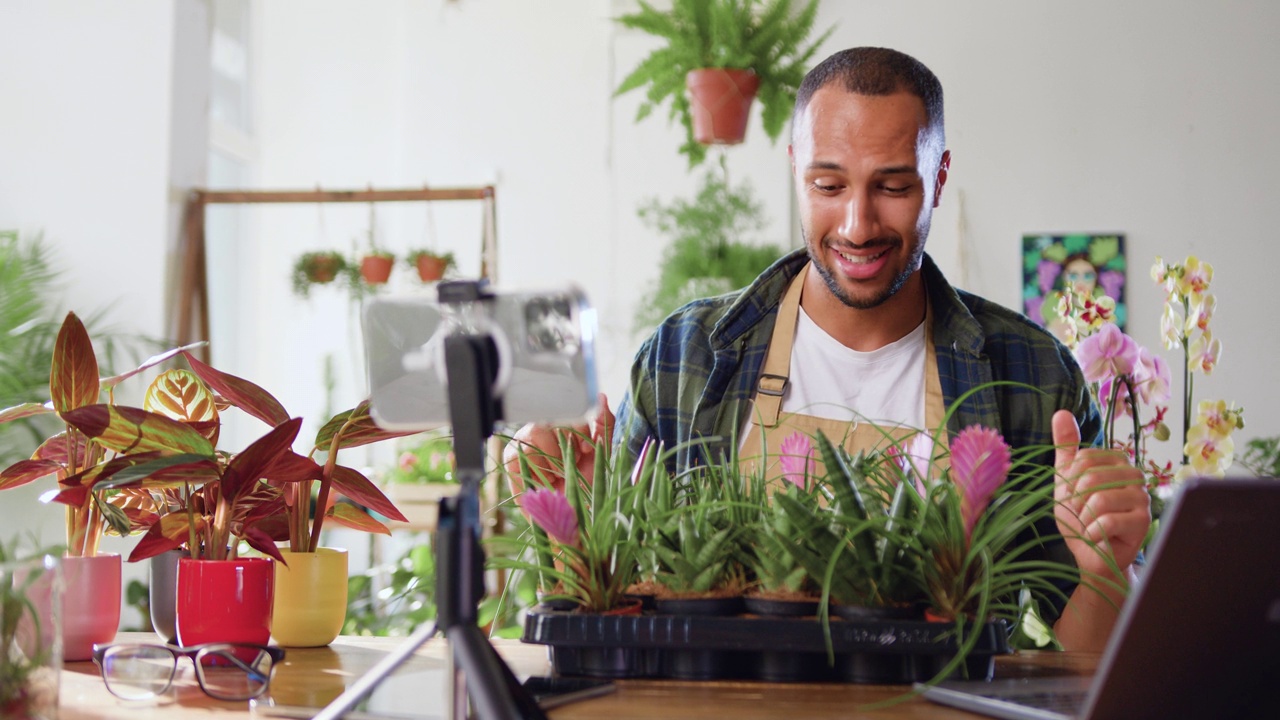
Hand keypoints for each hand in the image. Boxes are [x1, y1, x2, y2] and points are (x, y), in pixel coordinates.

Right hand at [502, 393, 613, 496]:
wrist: (576, 511)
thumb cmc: (589, 481)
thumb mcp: (602, 451)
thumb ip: (605, 423)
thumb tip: (602, 396)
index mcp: (563, 423)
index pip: (567, 409)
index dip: (578, 428)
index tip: (586, 450)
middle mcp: (542, 428)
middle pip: (551, 418)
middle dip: (566, 444)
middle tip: (572, 464)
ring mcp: (524, 441)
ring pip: (534, 431)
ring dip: (552, 457)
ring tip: (559, 474)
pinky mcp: (511, 458)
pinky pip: (518, 453)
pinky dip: (535, 468)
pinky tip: (546, 480)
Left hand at [1052, 409, 1150, 583]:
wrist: (1092, 555)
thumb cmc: (1081, 516)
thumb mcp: (1066, 479)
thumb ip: (1066, 446)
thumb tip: (1062, 412)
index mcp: (1116, 461)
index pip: (1083, 458)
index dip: (1068, 482)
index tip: (1071, 498)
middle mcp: (1133, 474)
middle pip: (1089, 477)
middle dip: (1074, 502)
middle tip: (1079, 515)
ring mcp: (1142, 496)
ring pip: (1098, 498)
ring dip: (1083, 518)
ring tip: (1089, 525)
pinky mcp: (1144, 520)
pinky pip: (1106, 520)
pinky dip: (1092, 532)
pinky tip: (1097, 537)